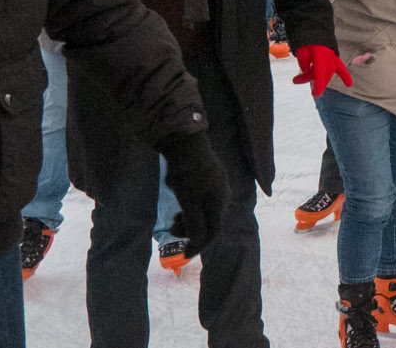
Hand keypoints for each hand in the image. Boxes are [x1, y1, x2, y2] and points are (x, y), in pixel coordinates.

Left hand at [156, 133, 229, 259]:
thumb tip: (198, 241)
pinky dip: (192, 207)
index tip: (185, 254)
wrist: (186, 142)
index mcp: (219, 202)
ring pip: (205, 210)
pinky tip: (181, 203)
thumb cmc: (187, 173)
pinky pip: (203, 200)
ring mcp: (218, 185)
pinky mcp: (210, 178)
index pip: (213, 232)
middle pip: (210, 222)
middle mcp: (222, 195)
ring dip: (190, 219)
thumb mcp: (188, 201)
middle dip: (191, 230)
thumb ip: (195, 223)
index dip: (199, 245)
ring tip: (174, 217)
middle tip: (173, 228)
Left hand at [292, 45, 351, 97]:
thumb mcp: (301, 51)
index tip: (315, 94)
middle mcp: (329, 59)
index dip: (318, 86)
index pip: (320, 75)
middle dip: (307, 79)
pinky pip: (341, 69)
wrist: (317, 28)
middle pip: (320, 76)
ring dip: (318, 79)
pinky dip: (345, 76)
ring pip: (327, 75)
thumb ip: (303, 63)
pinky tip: (349, 84)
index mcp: (320, 57)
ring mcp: (334, 59)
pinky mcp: (336, 59)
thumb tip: (307, 72)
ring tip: (302, 78)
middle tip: (295, 79)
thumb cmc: (308, 40)